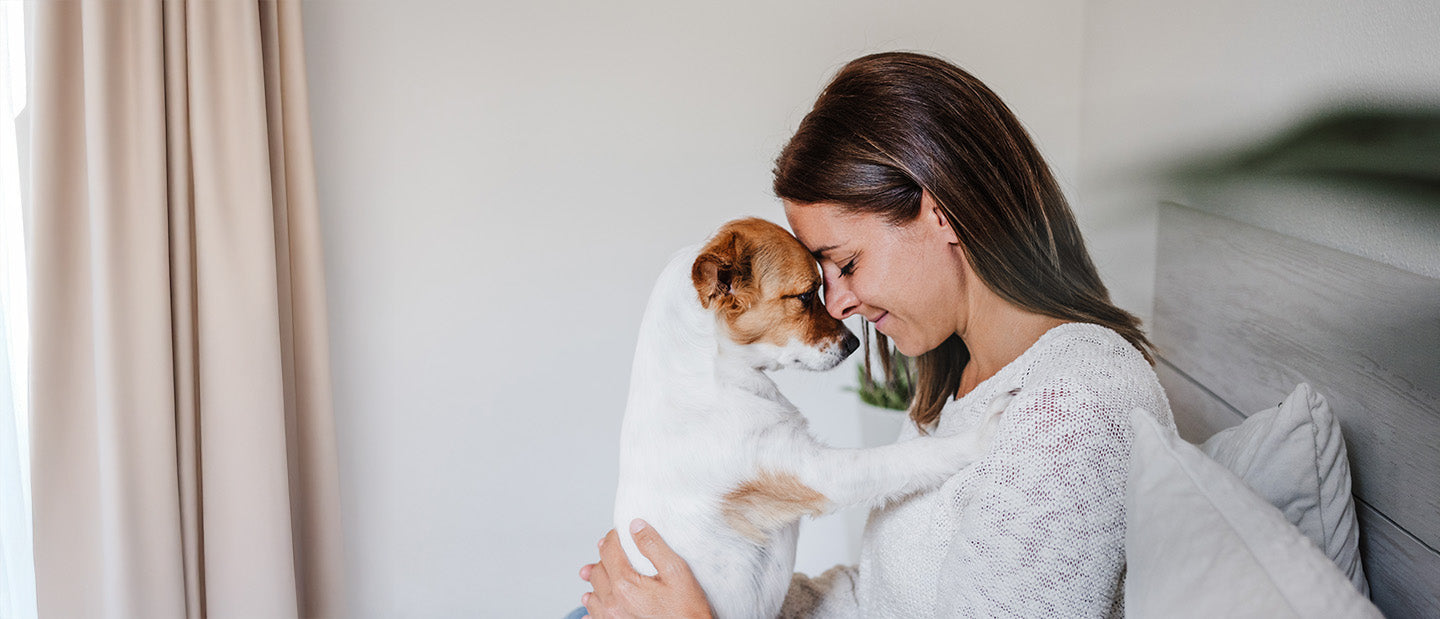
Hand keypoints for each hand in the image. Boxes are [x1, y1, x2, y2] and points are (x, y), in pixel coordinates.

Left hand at [578, 519, 711, 618]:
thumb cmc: (687, 610)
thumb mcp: (676, 572)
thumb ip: (654, 547)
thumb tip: (636, 526)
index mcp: (625, 584)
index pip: (609, 550)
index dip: (615, 536)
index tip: (622, 532)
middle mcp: (613, 603)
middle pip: (598, 570)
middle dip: (605, 557)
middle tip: (613, 550)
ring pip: (592, 593)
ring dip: (597, 581)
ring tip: (600, 573)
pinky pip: (593, 616)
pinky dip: (594, 606)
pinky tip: (599, 602)